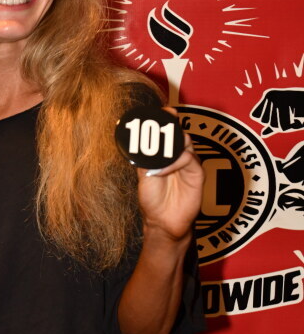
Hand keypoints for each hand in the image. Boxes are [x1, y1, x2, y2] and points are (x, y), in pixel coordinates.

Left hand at [136, 106, 203, 241]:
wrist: (162, 222)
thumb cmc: (153, 199)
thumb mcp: (143, 176)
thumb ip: (143, 159)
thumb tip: (136, 143)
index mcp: (164, 155)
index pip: (167, 132)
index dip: (166, 120)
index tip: (164, 111)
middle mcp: (177, 156)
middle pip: (177, 133)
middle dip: (171, 126)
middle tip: (165, 120)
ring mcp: (188, 163)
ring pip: (185, 142)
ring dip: (172, 142)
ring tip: (159, 149)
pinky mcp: (197, 173)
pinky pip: (189, 159)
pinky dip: (175, 162)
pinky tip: (162, 171)